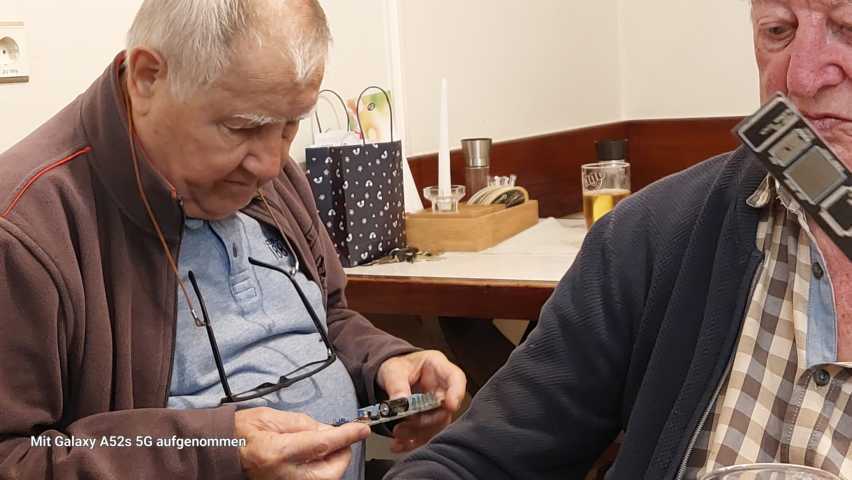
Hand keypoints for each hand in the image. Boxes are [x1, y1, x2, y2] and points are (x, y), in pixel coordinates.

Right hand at [235, 407, 369, 479]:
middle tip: (339, 438)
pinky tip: (310, 457)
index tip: (362, 429)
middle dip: (341, 454)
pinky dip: (319, 469)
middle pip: (331, 471)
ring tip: (319, 446)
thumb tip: (330, 429)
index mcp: (279, 452)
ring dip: (331, 462)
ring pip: (325, 479)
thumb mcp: (272, 417)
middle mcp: (284, 475)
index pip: (324, 444)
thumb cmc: (240, 432)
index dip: (347, 435)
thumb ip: (305, 424)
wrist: (219, 452)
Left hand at [376, 350, 465, 452]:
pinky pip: (427, 433)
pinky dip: (413, 441)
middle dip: (426, 421)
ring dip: (417, 433)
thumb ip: (396, 385)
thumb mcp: (392, 370)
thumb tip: (399, 403)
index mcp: (438, 367)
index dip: (457, 393)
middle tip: (404, 425)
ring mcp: (437, 405)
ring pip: (437, 425)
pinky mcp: (430, 419)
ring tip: (398, 434)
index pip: (456, 378)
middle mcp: (442, 388)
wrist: (390, 376)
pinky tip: (400, 444)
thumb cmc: (396, 366)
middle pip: (445, 408)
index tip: (450, 405)